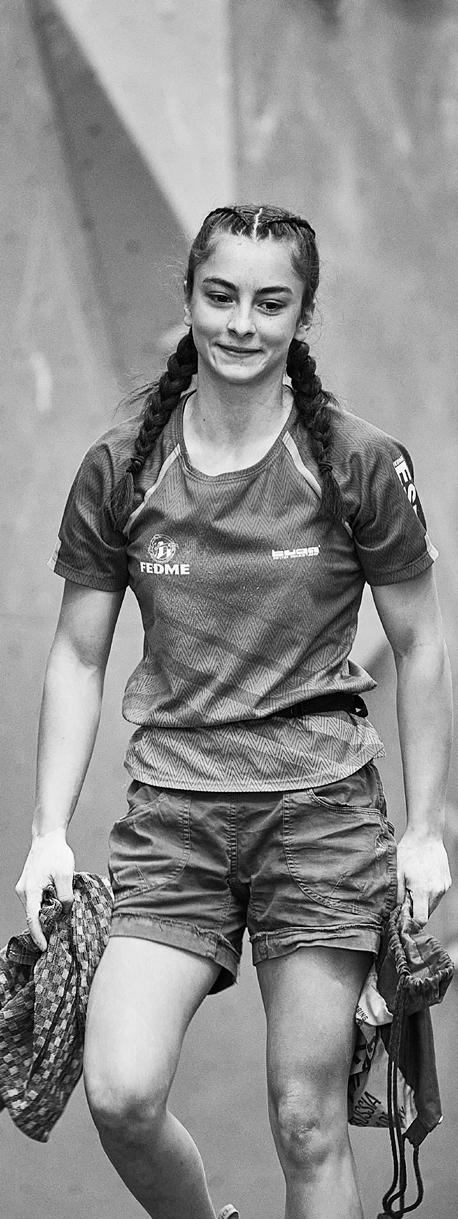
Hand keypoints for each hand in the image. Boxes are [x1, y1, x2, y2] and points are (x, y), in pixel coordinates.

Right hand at [15, 829, 74, 951]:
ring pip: (36, 909)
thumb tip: (66, 911)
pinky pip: (36, 902)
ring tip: (62, 920)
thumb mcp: (65, 875)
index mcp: (31, 890)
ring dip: (47, 915)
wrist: (48, 838)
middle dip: (46, 926)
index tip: (44, 947)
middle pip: (34, 915)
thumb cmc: (56, 853)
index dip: (38, 935)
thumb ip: (65, 896)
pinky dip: (46, 907)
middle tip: (60, 936)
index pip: (32, 918)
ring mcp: (25, 888)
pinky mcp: (29, 886)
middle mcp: (24, 891)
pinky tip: (57, 907)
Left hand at [396, 828, 451, 924]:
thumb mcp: (397, 874)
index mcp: (423, 891)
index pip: (420, 920)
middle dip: (415, 912)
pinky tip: (421, 880)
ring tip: (413, 887)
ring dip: (422, 902)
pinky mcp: (446, 882)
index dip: (411, 923)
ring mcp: (443, 887)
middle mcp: (436, 891)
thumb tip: (395, 913)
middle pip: (426, 914)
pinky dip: (429, 894)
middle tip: (405, 898)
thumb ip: (397, 896)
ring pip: (432, 905)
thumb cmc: (408, 852)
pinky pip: (437, 895)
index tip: (403, 918)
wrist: (426, 835)